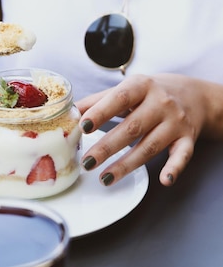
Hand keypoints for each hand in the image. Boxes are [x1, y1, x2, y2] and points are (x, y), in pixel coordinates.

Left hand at [76, 73, 209, 185]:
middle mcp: (161, 103)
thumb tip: (69, 113)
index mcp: (142, 86)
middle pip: (132, 128)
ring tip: (105, 178)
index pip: (120, 99)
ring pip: (150, 146)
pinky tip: (164, 180)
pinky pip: (182, 155)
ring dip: (127, 165)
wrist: (197, 96)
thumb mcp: (128, 89)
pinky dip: (174, 168)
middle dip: (107, 147)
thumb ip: (99, 101)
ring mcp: (175, 122)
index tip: (83, 127)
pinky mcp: (187, 139)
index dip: (101, 113)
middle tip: (87, 163)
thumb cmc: (153, 94)